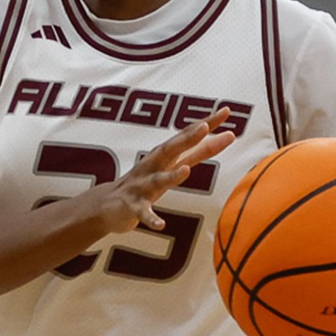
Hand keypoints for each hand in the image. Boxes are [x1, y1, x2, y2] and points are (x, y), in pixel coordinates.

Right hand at [84, 108, 235, 232]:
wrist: (107, 205)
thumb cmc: (145, 182)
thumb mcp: (172, 165)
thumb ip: (200, 152)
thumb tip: (229, 135)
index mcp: (164, 156)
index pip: (187, 136)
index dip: (207, 123)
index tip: (226, 111)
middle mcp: (153, 166)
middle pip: (170, 150)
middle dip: (187, 139)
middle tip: (204, 127)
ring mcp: (141, 186)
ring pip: (157, 180)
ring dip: (171, 176)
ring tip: (185, 171)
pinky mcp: (133, 207)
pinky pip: (143, 213)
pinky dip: (151, 218)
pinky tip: (161, 224)